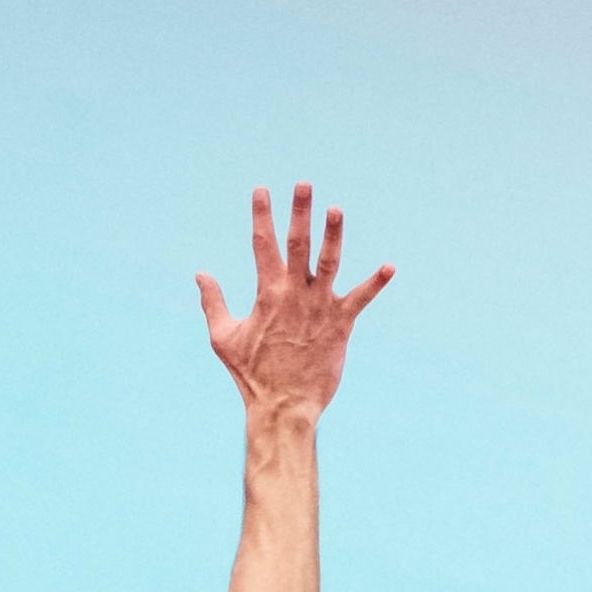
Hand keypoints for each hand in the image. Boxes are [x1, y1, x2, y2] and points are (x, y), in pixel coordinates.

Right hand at [200, 184, 393, 419]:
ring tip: (336, 209)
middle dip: (299, 212)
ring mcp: (319, 307)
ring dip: (334, 235)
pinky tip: (390, 267)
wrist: (283, 407)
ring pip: (329, 262)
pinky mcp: (341, 324)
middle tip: (304, 184)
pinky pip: (361, 298)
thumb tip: (201, 274)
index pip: (262, 245)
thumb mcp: (223, 339)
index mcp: (267, 294)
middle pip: (297, 244)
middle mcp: (294, 295)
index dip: (261, 216)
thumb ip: (213, 303)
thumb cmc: (252, 375)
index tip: (262, 190)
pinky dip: (376, 283)